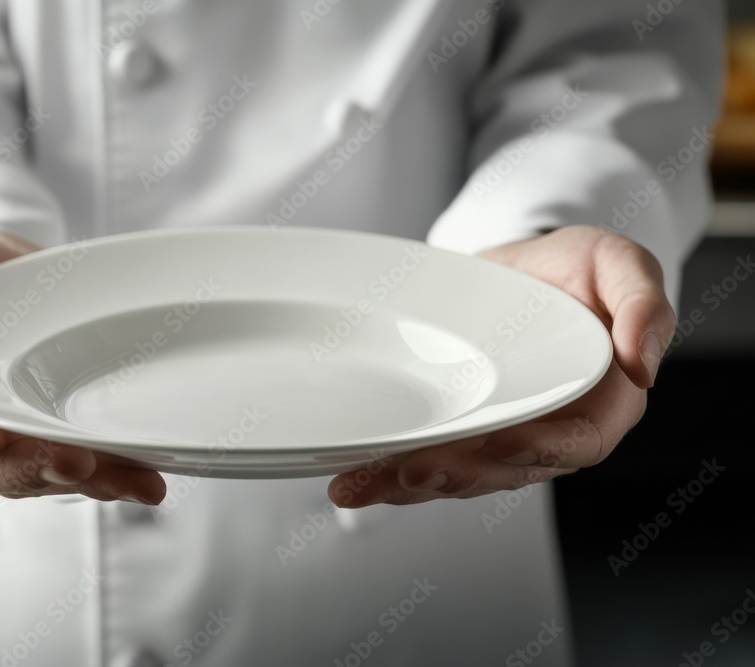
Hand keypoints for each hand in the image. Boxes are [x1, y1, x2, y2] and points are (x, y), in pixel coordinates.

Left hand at [327, 226, 674, 507]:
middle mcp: (548, 431)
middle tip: (409, 470)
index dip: (541, 451)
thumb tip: (643, 363)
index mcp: (598, 403)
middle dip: (456, 476)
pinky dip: (387, 472)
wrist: (523, 268)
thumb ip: (644, 304)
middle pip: (506, 471)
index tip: (500, 445)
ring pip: (460, 475)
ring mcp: (500, 436)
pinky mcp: (459, 431)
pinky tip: (350, 479)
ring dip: (411, 484)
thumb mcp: (619, 262)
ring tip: (363, 483)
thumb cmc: (576, 269)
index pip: (576, 443)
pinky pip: (430, 458)